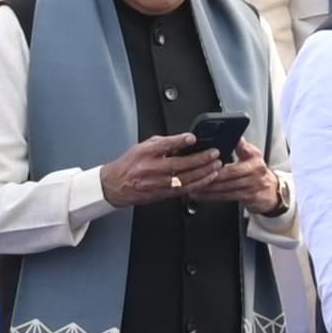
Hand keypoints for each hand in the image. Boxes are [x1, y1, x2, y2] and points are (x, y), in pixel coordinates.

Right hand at [92, 131, 207, 208]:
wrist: (115, 186)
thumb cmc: (130, 165)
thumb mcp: (143, 147)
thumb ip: (163, 143)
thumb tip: (184, 140)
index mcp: (145, 153)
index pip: (164, 145)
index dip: (179, 141)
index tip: (193, 138)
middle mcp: (151, 169)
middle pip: (179, 164)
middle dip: (200, 159)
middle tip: (214, 153)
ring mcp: (157, 184)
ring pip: (185, 179)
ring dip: (203, 173)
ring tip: (216, 166)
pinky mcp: (162, 194)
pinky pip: (184, 190)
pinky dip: (198, 184)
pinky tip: (208, 178)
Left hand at [175, 143, 276, 202]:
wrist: (272, 191)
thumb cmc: (258, 171)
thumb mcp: (254, 155)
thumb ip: (242, 146)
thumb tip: (234, 135)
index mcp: (254, 160)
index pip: (236, 160)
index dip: (220, 164)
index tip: (206, 162)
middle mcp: (254, 173)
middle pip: (228, 176)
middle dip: (209, 177)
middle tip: (194, 176)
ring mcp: (251, 187)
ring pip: (225, 188)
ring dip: (208, 188)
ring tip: (193, 186)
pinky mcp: (247, 198)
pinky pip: (226, 197)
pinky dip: (212, 196)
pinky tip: (201, 195)